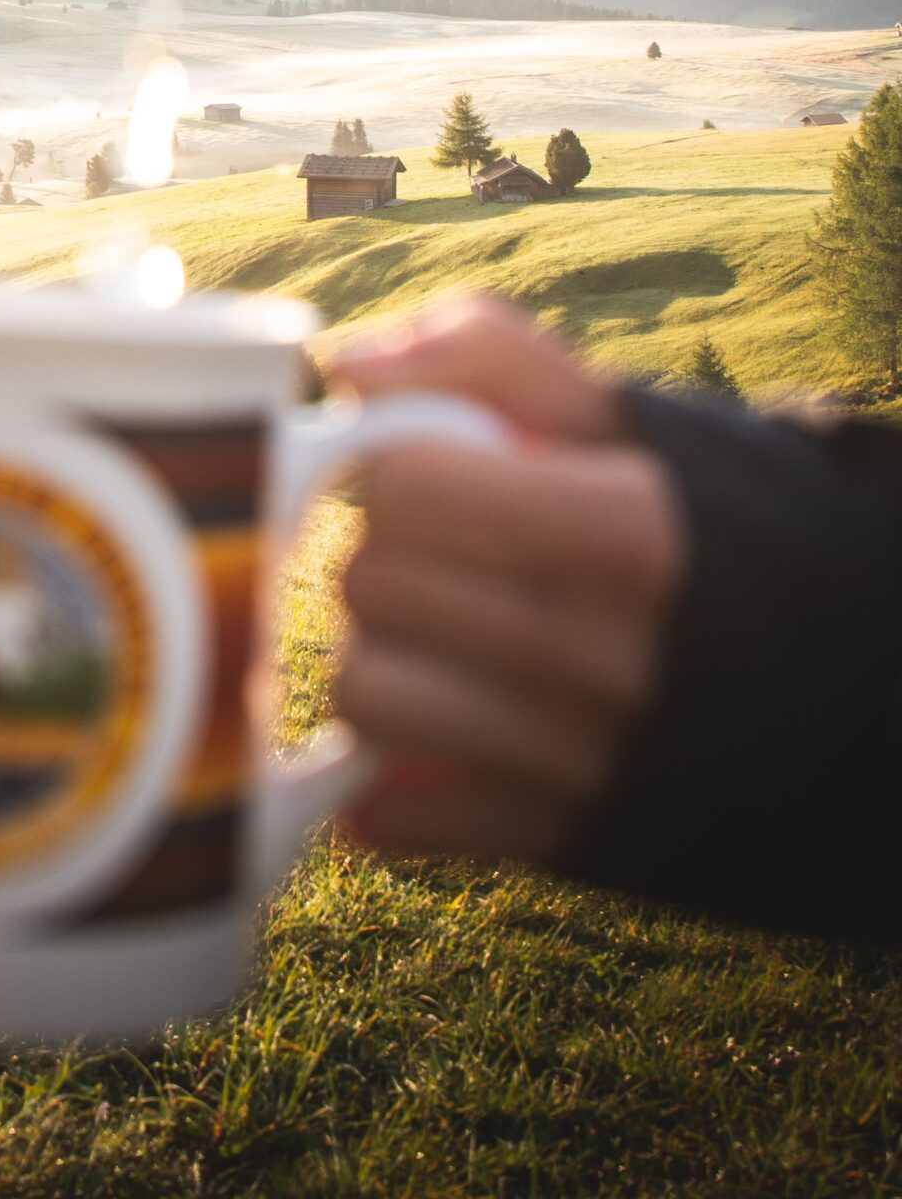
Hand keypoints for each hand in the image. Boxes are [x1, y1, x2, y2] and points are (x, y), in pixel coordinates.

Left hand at [322, 295, 685, 862]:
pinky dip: (389, 779)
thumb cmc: (715, 520)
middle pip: (369, 585)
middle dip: (391, 552)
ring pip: (364, 694)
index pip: (400, 486)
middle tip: (450, 553)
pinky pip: (391, 817)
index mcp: (624, 534)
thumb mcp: (632, 416)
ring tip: (446, 638)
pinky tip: (443, 729)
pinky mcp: (559, 842)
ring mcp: (579, 762)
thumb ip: (486, 357)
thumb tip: (347, 365)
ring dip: (385, 658)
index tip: (432, 470)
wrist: (855, 671)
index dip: (397, 465)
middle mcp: (601, 655)